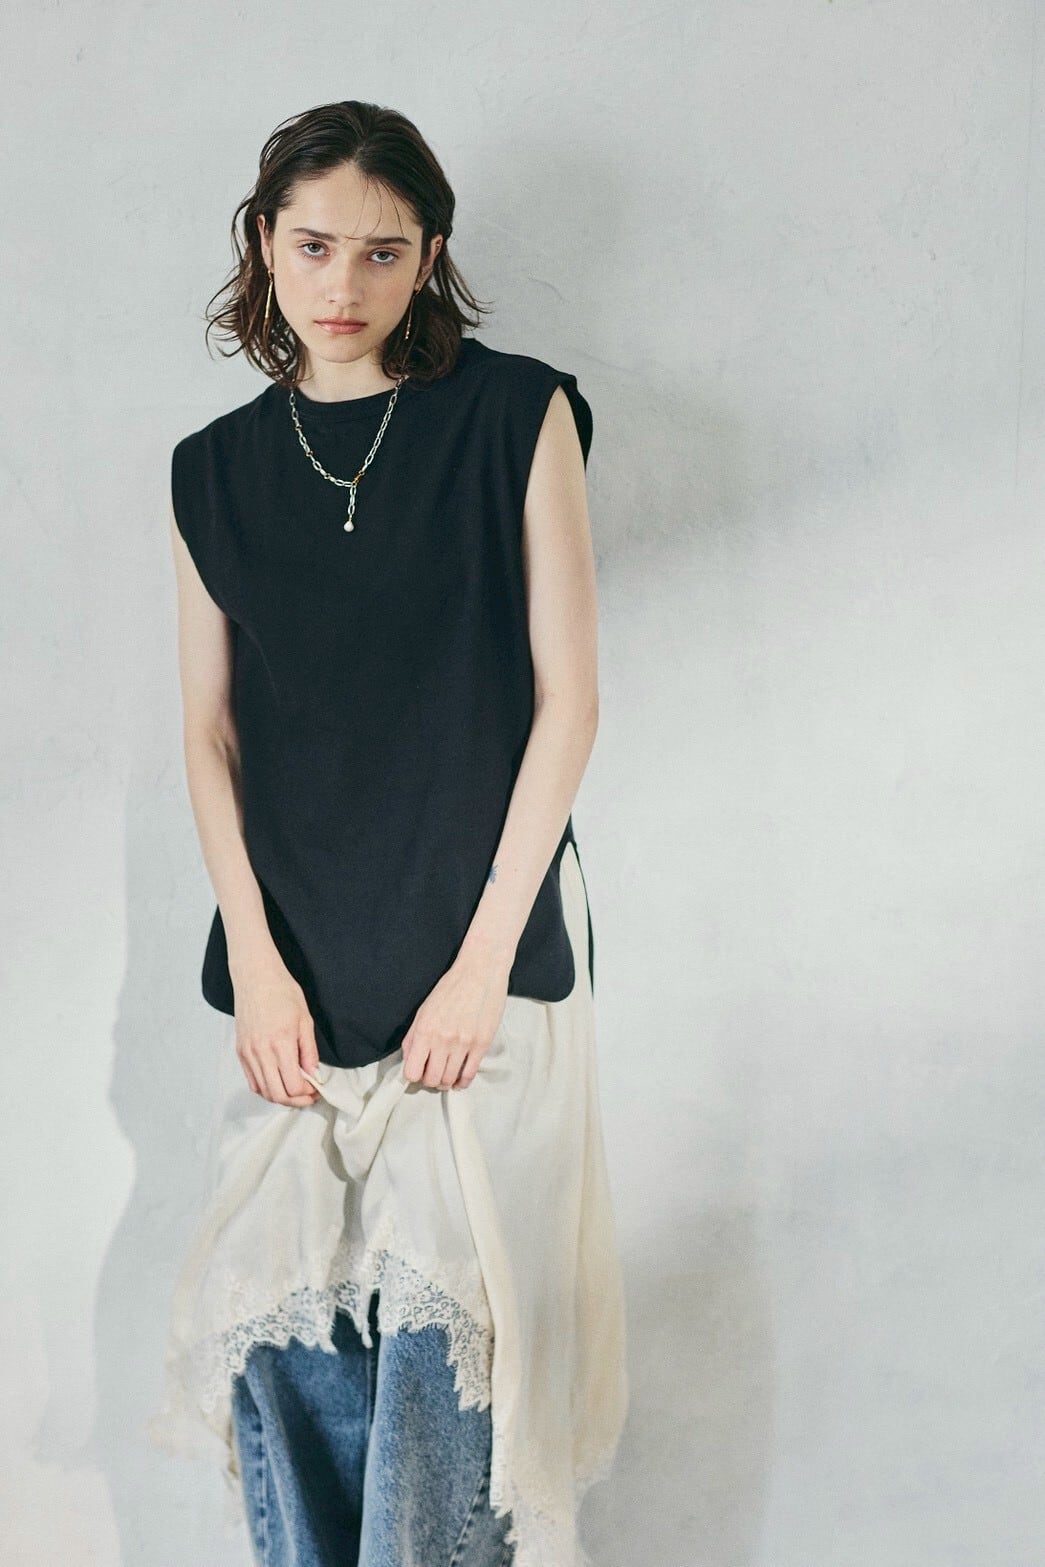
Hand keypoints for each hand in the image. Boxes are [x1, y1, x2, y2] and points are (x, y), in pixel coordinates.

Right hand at [232, 958, 320, 1106]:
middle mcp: (261, 1052)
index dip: (308, 1093)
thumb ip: (309, 1051)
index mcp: (281, 1044)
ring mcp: (248, 1053)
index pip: (294, 1085)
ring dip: (281, 1097)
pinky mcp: (240, 1052)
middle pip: (278, 1094)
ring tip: (295, 1091)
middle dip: (296, 1101)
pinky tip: (277, 1083)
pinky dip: (266, 1089)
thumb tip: (313, 1074)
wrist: (256, 978)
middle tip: (308, 1097)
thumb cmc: (283, 993)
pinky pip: (252, 1082)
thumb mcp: (305, 1020)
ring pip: (264, 1091)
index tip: (316, 1089)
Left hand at [401, 944, 511, 1090]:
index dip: (413, 1076)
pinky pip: (469, 1074)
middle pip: (431, 1080)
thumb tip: (408, 1059)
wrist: (480, 971)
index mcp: (424, 1030)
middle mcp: (442, 1039)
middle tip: (433, 1074)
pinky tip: (460, 1078)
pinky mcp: (481, 1044)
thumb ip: (413, 1036)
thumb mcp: (424, 1009)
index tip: (417, 1072)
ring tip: (446, 1075)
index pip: (412, 1071)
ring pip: (450, 1080)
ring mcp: (463, 1043)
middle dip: (430, 1081)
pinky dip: (462, 1081)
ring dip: (446, 1081)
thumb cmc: (452, 987)